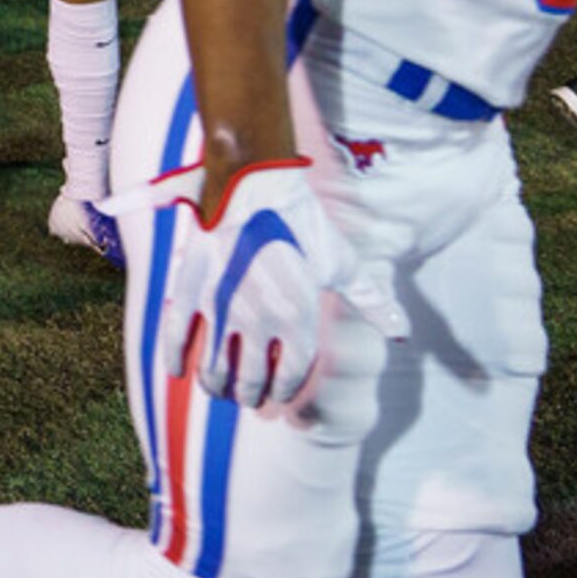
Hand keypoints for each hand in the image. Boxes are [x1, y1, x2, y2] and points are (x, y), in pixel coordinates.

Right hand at [144, 157, 405, 407]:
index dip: (283, 392)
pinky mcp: (190, 288)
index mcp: (298, 319)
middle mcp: (258, 321)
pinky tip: (177, 370)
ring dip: (215, 387)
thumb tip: (401, 332)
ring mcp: (220, 306)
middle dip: (248, 395)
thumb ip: (371, 301)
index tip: (277, 394)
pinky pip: (176, 338)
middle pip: (248, 383)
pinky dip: (175, 360)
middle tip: (246, 396)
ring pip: (211, 370)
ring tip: (217, 388)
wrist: (254, 180)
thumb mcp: (343, 262)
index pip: (289, 379)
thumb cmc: (304, 220)